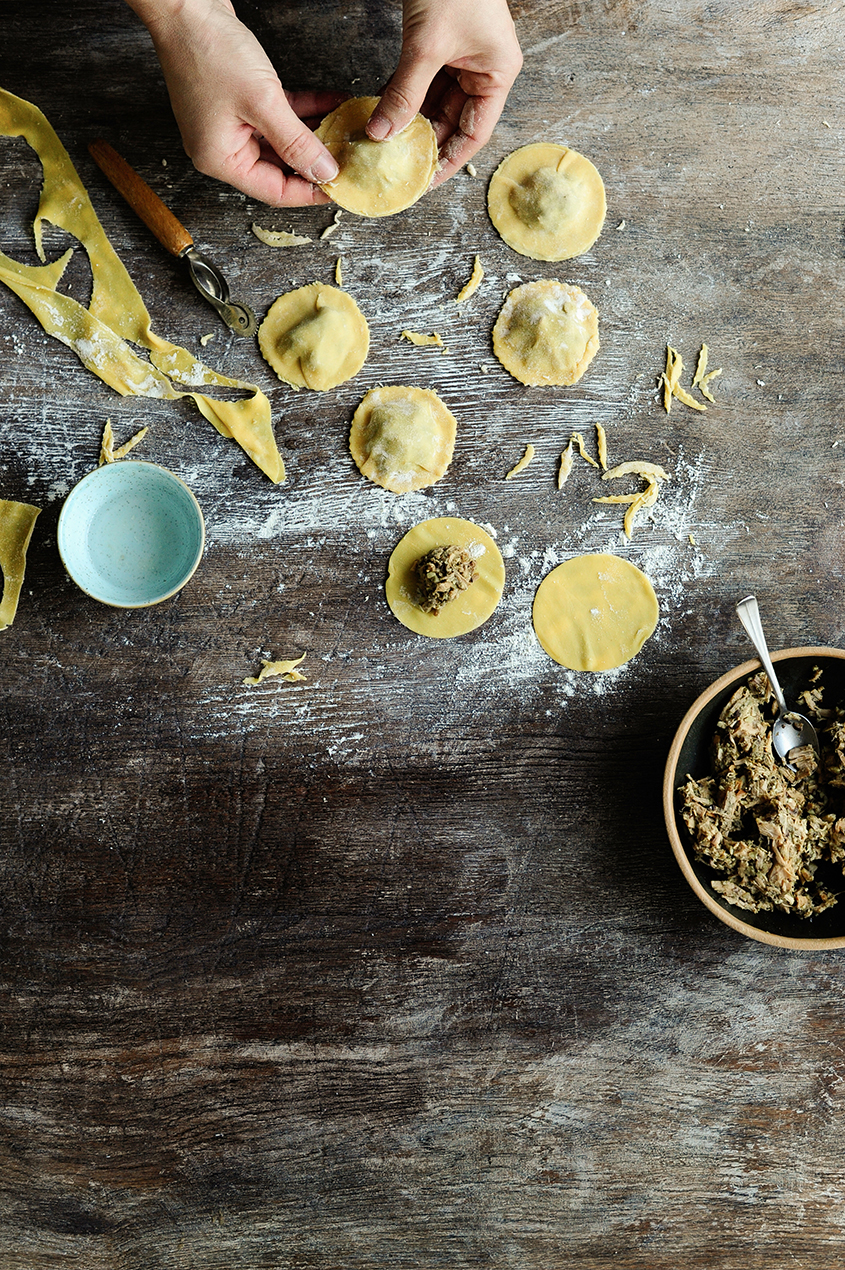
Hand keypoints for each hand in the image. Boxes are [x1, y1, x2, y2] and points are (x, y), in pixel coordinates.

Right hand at [126, 0, 343, 205]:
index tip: (340, 186)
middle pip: (279, 168)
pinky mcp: (239, 101)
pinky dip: (303, 111)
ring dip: (312, 134)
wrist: (183, 5)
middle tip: (347, 156)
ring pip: (281, 141)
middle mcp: (224, 147)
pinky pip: (277, 116)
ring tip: (344, 128)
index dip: (310, 191)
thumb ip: (296, 142)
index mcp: (220, 159)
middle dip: (314, 161)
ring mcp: (231, 124)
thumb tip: (324, 172)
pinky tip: (331, 103)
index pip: (274, 191)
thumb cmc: (208, 51)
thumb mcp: (262, 102)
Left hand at [365, 0, 522, 185]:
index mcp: (496, 74)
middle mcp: (483, 70)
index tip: (424, 182)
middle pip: (453, 121)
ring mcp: (462, 58)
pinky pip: (423, 83)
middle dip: (424, 143)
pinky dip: (404, 98)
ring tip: (387, 147)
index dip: (449, 161)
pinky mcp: (441, 47)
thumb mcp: (426, 47)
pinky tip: (385, 116)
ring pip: (435, 104)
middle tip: (397, 168)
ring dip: (411, 123)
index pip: (474, 133)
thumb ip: (405, 93)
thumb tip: (383, 132)